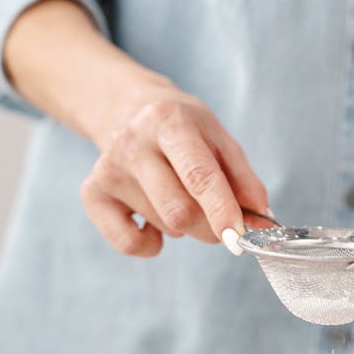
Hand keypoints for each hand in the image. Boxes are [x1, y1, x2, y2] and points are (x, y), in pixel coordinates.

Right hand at [80, 82, 268, 257]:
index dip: (221, 209)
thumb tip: (261, 218)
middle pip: (180, 210)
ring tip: (178, 196)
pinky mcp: (92, 193)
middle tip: (221, 222)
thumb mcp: (219, 138)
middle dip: (210, 227)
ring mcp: (108, 169)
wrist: (129, 109)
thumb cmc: (184, 129)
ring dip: (183, 226)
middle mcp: (134, 143)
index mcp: (170, 122)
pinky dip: (151, 244)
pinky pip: (129, 244)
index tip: (239, 236)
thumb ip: (244, 179)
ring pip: (163, 226)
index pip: (198, 174)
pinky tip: (153, 218)